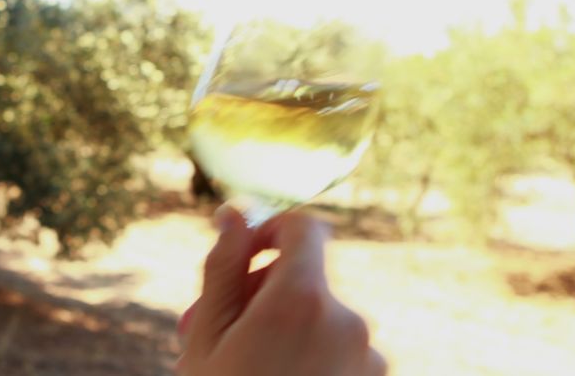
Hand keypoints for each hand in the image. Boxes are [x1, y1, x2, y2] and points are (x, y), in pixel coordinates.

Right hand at [177, 209, 385, 375]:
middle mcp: (348, 323)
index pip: (305, 228)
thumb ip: (223, 267)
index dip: (270, 230)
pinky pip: (338, 353)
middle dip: (261, 290)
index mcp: (302, 299)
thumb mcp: (206, 334)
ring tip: (240, 365)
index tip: (241, 256)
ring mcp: (368, 360)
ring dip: (281, 329)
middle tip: (215, 326)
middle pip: (307, 278)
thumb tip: (233, 214)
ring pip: (319, 318)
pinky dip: (307, 358)